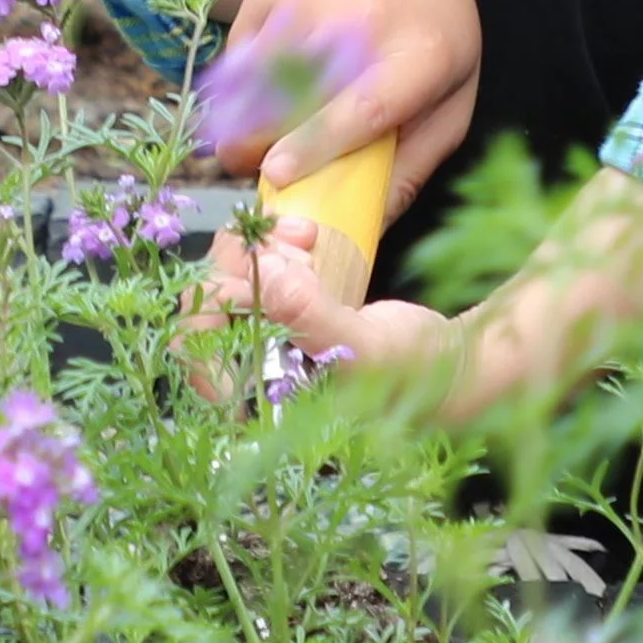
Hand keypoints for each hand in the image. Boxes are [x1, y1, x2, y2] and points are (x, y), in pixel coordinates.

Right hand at [204, 0, 486, 206]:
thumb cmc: (428, 37)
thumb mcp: (449, 98)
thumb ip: (415, 162)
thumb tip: (368, 226)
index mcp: (424, 52)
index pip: (366, 105)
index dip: (316, 143)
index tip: (276, 175)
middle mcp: (367, 16)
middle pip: (297, 93)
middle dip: (260, 140)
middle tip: (249, 171)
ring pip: (257, 75)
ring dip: (240, 118)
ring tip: (242, 146)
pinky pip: (241, 52)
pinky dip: (236, 86)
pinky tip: (251, 99)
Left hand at [212, 206, 458, 378]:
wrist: (448, 363)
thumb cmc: (412, 374)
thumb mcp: (365, 350)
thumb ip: (310, 318)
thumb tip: (261, 277)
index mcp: (257, 405)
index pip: (194, 355)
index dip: (209, 306)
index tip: (254, 279)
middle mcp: (250, 376)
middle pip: (205, 306)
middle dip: (244, 264)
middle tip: (295, 247)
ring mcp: (265, 340)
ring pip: (226, 277)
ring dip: (260, 245)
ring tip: (308, 239)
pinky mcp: (283, 311)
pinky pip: (254, 266)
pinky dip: (273, 242)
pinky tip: (308, 238)